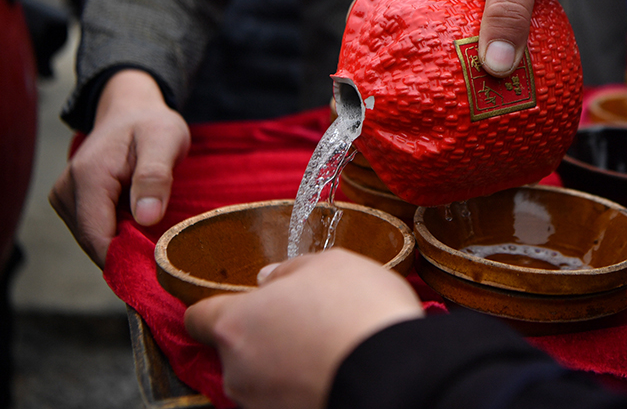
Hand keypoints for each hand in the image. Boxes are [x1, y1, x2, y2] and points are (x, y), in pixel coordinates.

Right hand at [49, 69, 189, 266]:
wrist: (132, 110)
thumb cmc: (151, 124)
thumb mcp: (165, 141)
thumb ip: (155, 177)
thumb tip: (146, 218)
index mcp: (88, 177)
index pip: (98, 237)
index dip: (126, 257)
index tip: (160, 265)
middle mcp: (67, 190)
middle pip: (95, 242)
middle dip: (129, 252)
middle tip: (168, 250)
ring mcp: (66, 198)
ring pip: (95, 240)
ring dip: (126, 243)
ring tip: (158, 230)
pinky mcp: (73, 203)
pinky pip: (96, 231)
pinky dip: (120, 234)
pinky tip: (143, 224)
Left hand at [184, 249, 424, 408]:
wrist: (395, 372)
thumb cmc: (359, 310)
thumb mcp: (331, 264)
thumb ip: (291, 268)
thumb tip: (271, 278)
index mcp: (235, 323)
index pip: (197, 317)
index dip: (216, 307)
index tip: (241, 302)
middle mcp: (237, 370)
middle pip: (235, 349)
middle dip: (265, 335)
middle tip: (306, 319)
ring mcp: (261, 403)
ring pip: (262, 376)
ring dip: (286, 362)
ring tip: (329, 345)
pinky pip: (287, 396)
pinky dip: (305, 384)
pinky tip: (336, 368)